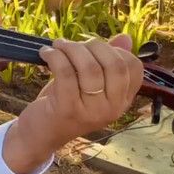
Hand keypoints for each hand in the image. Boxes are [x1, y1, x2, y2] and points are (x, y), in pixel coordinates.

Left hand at [2, 34, 143, 173]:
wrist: (39, 135)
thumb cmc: (65, 104)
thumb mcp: (88, 83)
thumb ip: (106, 61)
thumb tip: (126, 38)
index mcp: (122, 101)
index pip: (133, 67)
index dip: (114, 50)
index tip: (92, 48)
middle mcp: (112, 109)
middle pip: (113, 64)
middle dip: (92, 45)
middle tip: (71, 44)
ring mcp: (92, 111)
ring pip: (89, 67)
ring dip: (70, 48)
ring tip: (57, 45)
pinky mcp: (68, 110)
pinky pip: (65, 73)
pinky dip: (55, 56)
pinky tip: (45, 53)